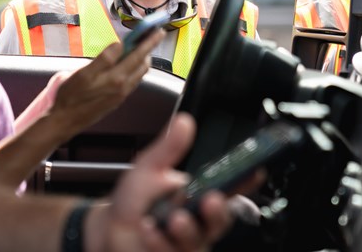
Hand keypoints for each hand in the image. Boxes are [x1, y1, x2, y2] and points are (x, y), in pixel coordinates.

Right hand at [47, 28, 165, 137]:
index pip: (139, 55)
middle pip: (143, 65)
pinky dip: (135, 69)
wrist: (65, 121)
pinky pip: (132, 81)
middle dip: (148, 49)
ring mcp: (121, 94)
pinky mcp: (117, 99)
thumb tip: (120, 44)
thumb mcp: (84, 73)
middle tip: (149, 36)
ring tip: (139, 47)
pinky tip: (127, 64)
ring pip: (139, 74)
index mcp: (116, 79)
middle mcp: (123, 87)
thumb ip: (104, 58)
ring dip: (142, 59)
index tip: (158, 31)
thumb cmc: (71, 97)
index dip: (149, 42)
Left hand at [86, 113, 235, 251]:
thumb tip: (185, 121)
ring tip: (175, 219)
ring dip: (186, 230)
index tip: (254, 171)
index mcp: (195, 197)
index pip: (226, 190)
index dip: (243, 182)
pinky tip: (149, 231)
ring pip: (197, 242)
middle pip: (218, 220)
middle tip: (210, 201)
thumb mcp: (149, 168)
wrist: (107, 229)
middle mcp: (195, 222)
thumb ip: (169, 148)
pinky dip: (159, 243)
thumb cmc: (132, 200)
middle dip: (217, 212)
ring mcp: (184, 244)